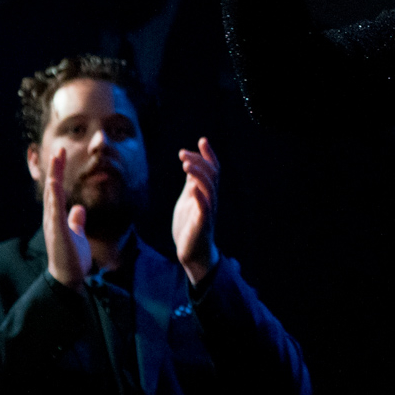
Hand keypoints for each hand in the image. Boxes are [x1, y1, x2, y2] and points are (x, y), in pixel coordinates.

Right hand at [43, 148, 90, 291]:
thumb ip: (76, 221)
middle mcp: (52, 218)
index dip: (58, 172)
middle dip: (55, 169)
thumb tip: (78, 208)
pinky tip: (54, 186)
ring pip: (52, 196)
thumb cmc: (72, 258)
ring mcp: (53, 225)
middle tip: (58, 149)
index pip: (56, 190)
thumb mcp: (76, 234)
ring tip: (56, 160)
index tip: (61, 155)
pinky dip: (54, 198)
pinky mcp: (57, 233)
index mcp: (57, 217)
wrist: (68, 278)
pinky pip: (55, 212)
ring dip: (54, 177)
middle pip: (52, 188)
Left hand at [172, 137, 222, 285]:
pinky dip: (200, 198)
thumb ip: (191, 184)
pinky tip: (193, 189)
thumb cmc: (189, 227)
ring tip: (185, 165)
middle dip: (199, 162)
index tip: (202, 140)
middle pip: (211, 176)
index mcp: (207, 193)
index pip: (213, 170)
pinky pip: (204, 210)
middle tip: (182, 154)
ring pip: (209, 189)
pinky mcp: (202, 225)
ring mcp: (207, 212)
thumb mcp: (188, 200)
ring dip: (198, 175)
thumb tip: (191, 165)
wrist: (191, 254)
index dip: (209, 155)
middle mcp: (210, 200)